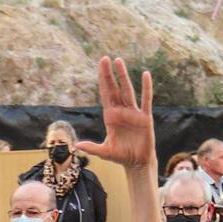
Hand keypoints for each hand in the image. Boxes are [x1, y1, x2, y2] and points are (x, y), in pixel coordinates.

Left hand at [73, 57, 155, 173]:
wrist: (137, 163)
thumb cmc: (120, 156)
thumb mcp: (105, 152)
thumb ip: (92, 147)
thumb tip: (76, 145)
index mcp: (110, 116)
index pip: (105, 94)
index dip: (102, 80)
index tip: (100, 66)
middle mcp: (121, 111)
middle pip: (115, 88)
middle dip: (110, 74)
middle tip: (105, 58)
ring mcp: (133, 113)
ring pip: (128, 90)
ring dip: (123, 76)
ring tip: (119, 61)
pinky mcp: (145, 117)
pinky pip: (146, 100)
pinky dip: (146, 88)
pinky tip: (145, 75)